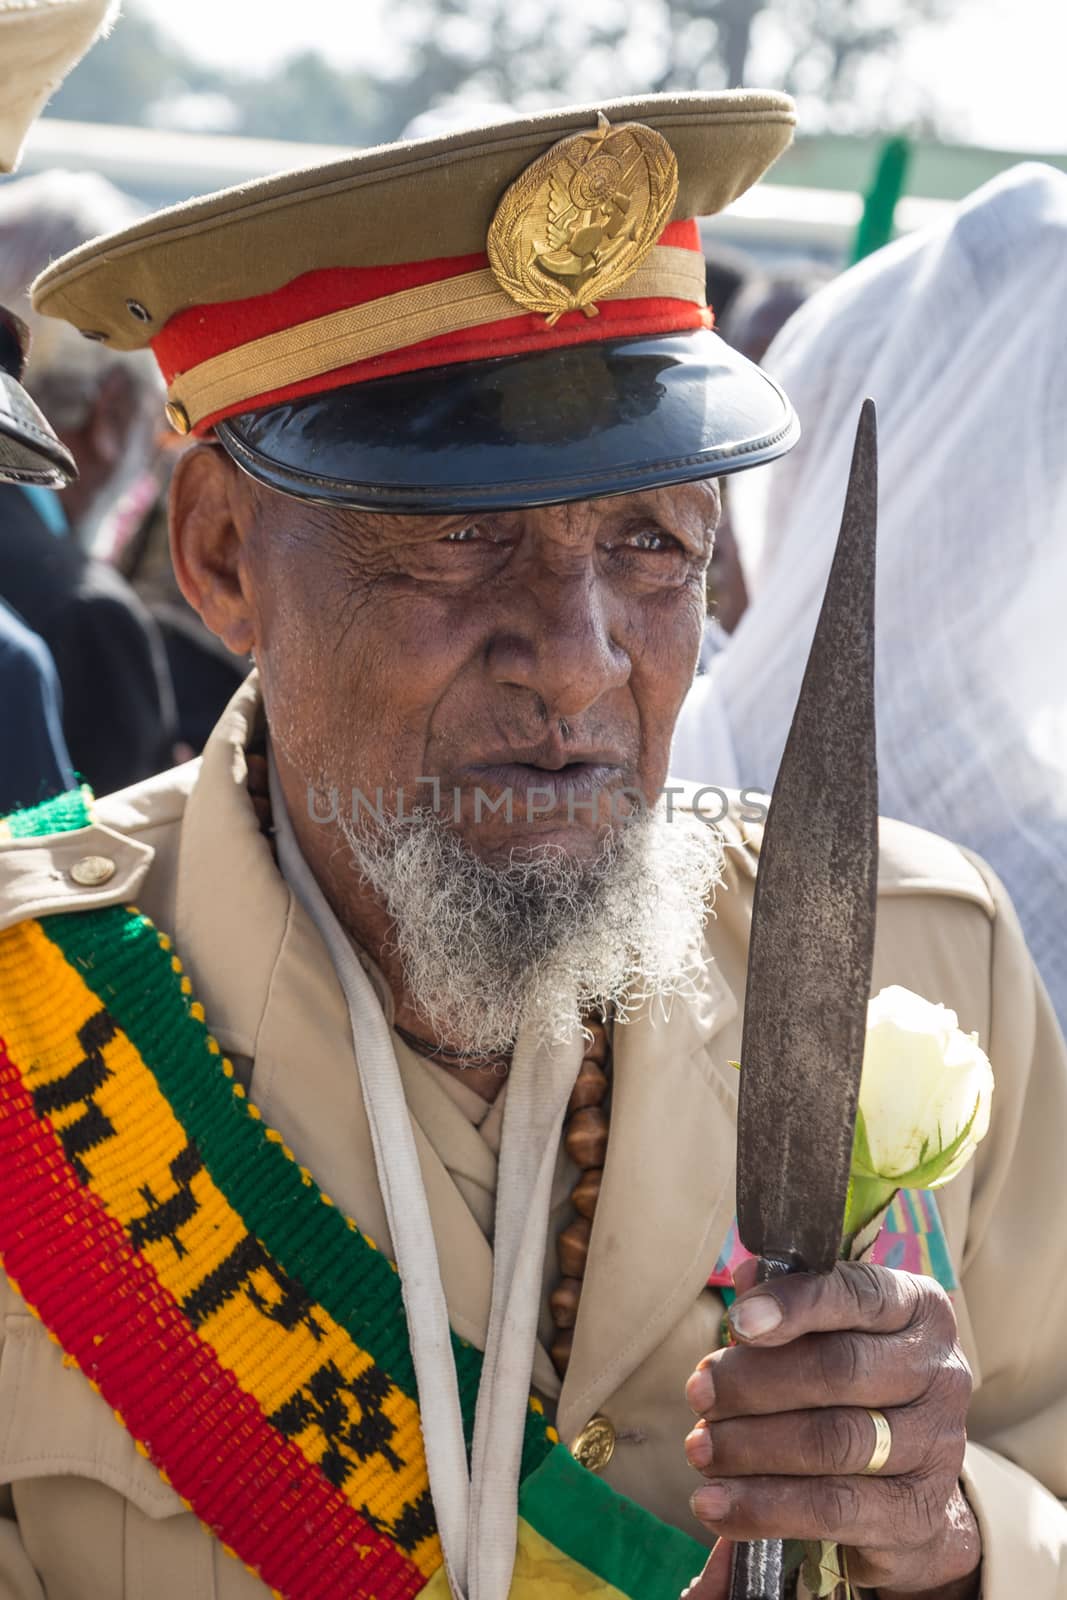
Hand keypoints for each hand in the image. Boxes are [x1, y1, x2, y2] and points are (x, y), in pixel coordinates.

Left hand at [681, 1260, 980, 1598]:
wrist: (910, 1484)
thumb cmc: (854, 1385)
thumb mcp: (832, 1333)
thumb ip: (792, 1305)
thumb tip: (746, 1275)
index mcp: (919, 1310)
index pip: (859, 1295)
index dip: (796, 1303)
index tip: (737, 1321)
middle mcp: (941, 1373)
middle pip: (840, 1370)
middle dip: (755, 1382)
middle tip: (698, 1393)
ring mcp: (936, 1447)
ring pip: (833, 1442)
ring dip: (751, 1445)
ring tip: (699, 1448)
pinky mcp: (917, 1512)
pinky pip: (833, 1509)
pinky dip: (765, 1506)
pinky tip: (716, 1504)